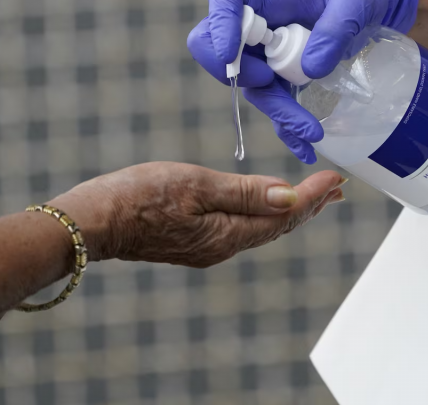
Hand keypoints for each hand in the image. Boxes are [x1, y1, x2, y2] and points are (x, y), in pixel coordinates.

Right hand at [51, 162, 344, 267]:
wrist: (89, 222)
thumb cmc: (137, 197)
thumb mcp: (195, 185)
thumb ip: (245, 192)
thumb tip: (290, 197)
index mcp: (228, 234)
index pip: (285, 215)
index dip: (314, 196)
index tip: (338, 178)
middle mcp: (222, 247)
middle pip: (277, 226)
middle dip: (309, 205)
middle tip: (336, 188)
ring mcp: (206, 247)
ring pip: (260, 229)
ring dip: (288, 210)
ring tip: (311, 197)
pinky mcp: (192, 242)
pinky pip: (241, 229)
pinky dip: (262, 213)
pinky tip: (263, 205)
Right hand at [187, 0, 420, 161]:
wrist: (367, 1)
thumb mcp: (355, 1)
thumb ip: (334, 29)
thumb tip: (310, 69)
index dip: (219, 24)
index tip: (230, 53)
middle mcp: (256, 24)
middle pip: (217, 48)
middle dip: (239, 73)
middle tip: (271, 79)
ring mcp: (264, 53)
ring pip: (252, 87)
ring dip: (277, 112)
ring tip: (311, 132)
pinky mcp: (281, 76)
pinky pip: (274, 105)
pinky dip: (288, 129)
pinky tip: (306, 148)